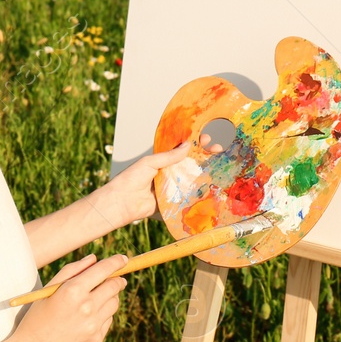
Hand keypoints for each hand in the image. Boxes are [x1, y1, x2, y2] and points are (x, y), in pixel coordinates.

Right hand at [8, 253, 129, 341]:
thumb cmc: (35, 321)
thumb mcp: (47, 292)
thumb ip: (71, 271)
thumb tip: (94, 259)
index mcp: (72, 291)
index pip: (104, 270)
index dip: (117, 262)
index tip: (122, 259)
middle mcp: (87, 308)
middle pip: (115, 285)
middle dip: (116, 279)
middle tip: (115, 278)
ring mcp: (93, 326)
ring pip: (114, 303)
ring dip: (109, 297)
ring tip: (94, 300)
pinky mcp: (96, 341)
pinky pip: (107, 320)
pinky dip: (102, 315)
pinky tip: (86, 319)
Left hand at [87, 134, 222, 229]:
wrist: (122, 203)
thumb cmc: (130, 179)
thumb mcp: (150, 162)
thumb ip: (169, 156)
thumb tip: (188, 145)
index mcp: (162, 162)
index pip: (181, 151)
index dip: (194, 145)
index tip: (207, 139)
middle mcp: (169, 174)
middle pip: (190, 165)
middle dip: (204, 157)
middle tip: (217, 150)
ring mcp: (172, 188)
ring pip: (191, 180)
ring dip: (204, 174)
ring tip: (218, 165)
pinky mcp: (173, 202)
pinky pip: (187, 197)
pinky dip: (198, 193)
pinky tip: (211, 186)